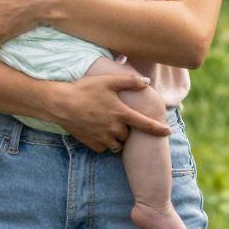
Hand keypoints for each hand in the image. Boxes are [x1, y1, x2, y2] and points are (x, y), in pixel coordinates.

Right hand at [50, 69, 170, 152]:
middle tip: (119, 119)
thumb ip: (129, 81)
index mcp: (121, 113)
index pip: (145, 124)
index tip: (167, 132)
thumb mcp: (108, 81)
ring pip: (117, 144)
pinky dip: (104, 142)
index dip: (158, 129)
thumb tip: (147, 81)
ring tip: (109, 127)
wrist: (61, 104)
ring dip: (117, 138)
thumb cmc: (85, 89)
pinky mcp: (92, 144)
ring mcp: (103, 138)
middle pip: (128, 135)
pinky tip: (97, 131)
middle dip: (127, 130)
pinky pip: (103, 147)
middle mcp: (114, 128)